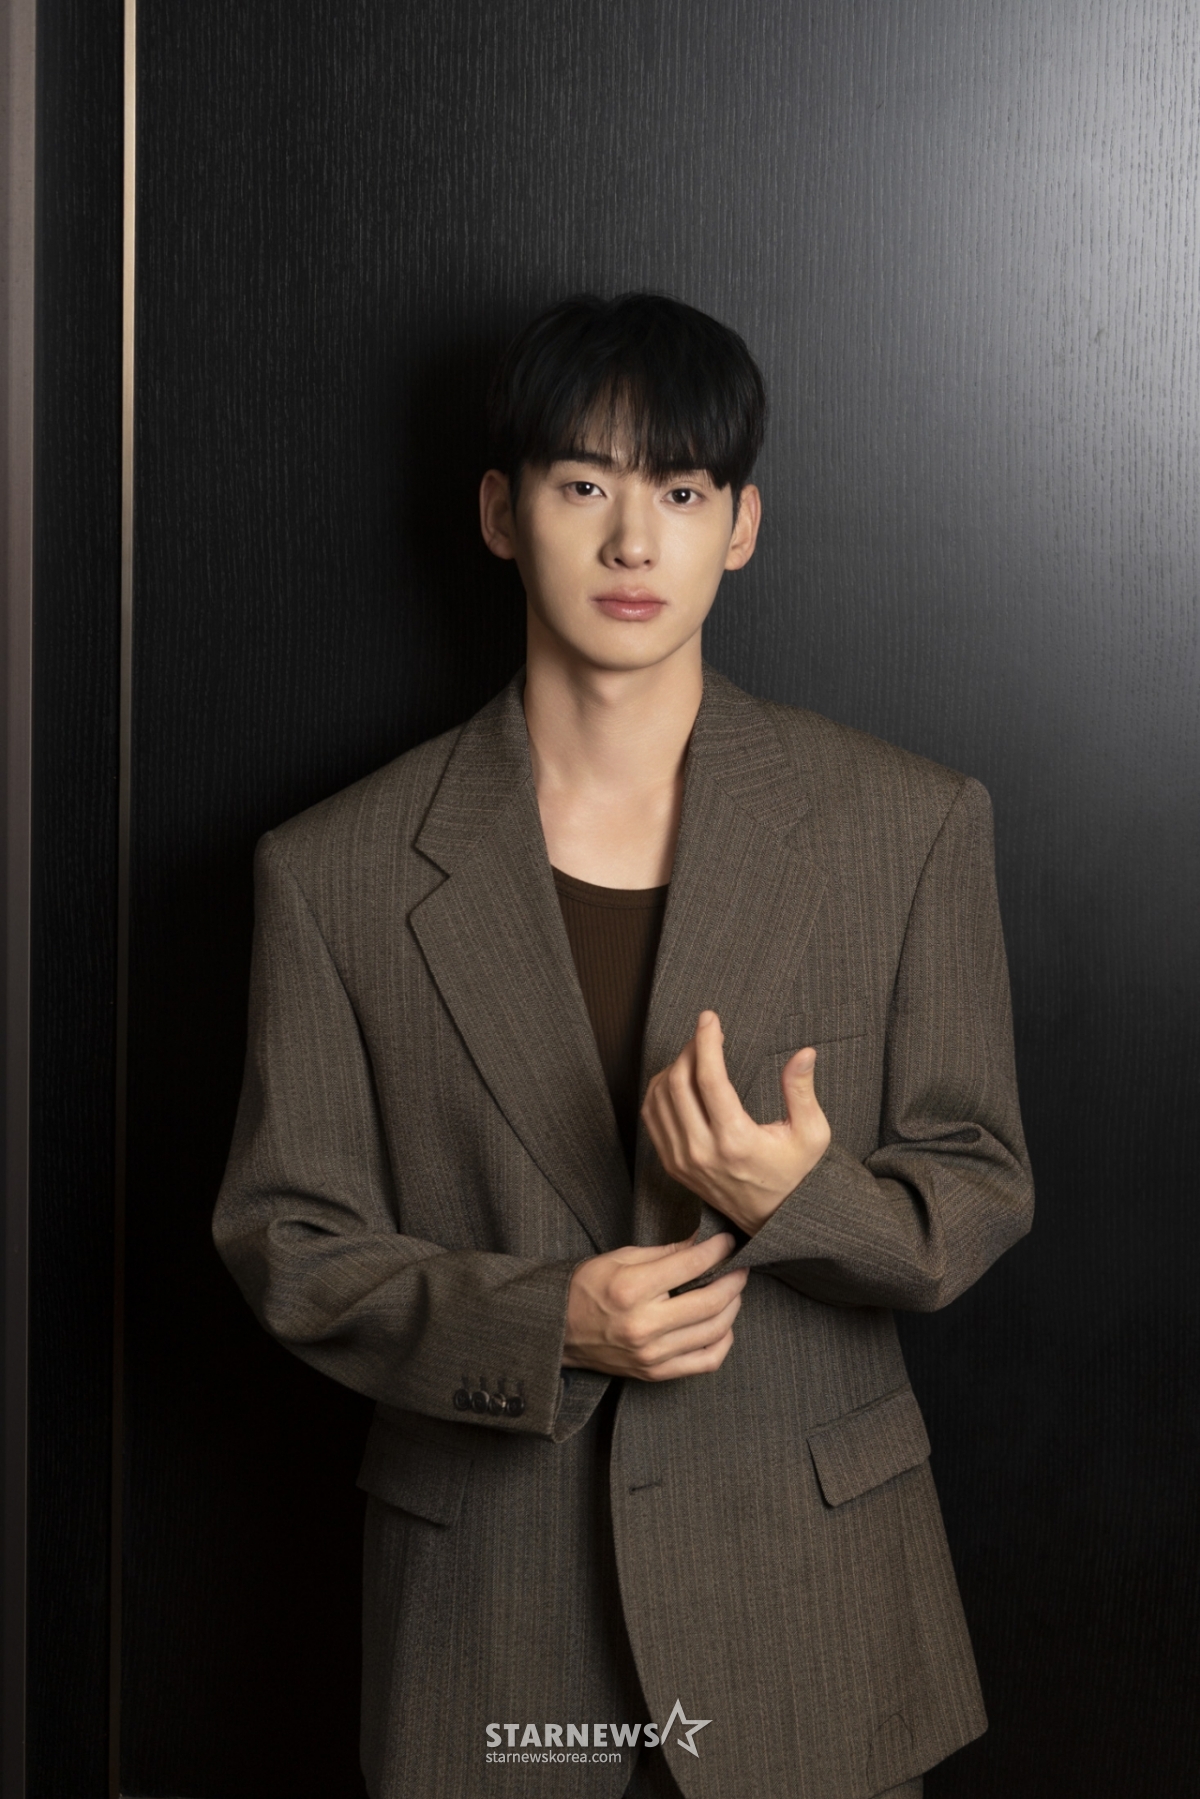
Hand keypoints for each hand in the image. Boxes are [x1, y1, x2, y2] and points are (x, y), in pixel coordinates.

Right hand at [563, 1232, 746, 1379]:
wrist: (558, 1330)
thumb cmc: (588, 1288)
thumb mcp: (621, 1258)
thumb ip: (665, 1252)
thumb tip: (703, 1244)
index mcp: (632, 1288)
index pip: (691, 1265)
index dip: (718, 1250)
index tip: (728, 1242)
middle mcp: (644, 1324)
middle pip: (710, 1301)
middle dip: (734, 1279)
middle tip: (740, 1267)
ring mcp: (652, 1354)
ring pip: (714, 1331)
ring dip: (732, 1308)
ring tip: (732, 1292)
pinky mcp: (655, 1373)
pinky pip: (706, 1361)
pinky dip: (723, 1341)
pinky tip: (723, 1325)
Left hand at [641, 1010, 830, 1234]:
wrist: (773, 1220)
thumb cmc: (796, 1174)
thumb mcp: (812, 1134)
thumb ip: (802, 1091)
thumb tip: (804, 1053)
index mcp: (736, 1140)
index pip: (708, 1077)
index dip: (706, 1040)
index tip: (710, 1018)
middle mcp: (702, 1151)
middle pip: (678, 1081)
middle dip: (690, 1047)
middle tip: (707, 1033)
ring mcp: (682, 1160)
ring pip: (660, 1097)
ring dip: (674, 1066)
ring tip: (696, 1054)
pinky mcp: (672, 1165)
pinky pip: (652, 1117)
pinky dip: (659, 1090)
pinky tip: (678, 1078)